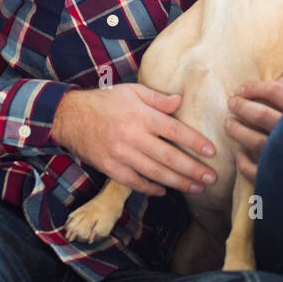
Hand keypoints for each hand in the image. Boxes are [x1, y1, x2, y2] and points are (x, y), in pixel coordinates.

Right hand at [50, 84, 217, 196]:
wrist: (70, 117)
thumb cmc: (105, 102)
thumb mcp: (132, 91)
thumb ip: (158, 98)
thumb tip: (180, 100)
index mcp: (142, 116)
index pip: (175, 131)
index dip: (195, 142)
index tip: (212, 152)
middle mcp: (133, 136)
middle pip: (169, 157)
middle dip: (193, 169)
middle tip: (212, 178)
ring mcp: (121, 155)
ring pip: (155, 173)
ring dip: (178, 182)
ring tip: (197, 187)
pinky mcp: (110, 168)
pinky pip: (134, 182)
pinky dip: (151, 188)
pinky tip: (165, 190)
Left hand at [225, 65, 282, 183]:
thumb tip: (282, 76)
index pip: (276, 91)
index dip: (255, 88)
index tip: (242, 89)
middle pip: (262, 115)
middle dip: (243, 107)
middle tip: (232, 103)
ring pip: (257, 142)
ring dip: (239, 132)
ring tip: (228, 125)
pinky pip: (259, 172)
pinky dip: (244, 165)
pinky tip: (239, 157)